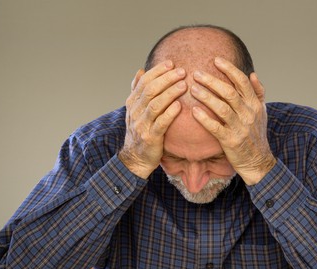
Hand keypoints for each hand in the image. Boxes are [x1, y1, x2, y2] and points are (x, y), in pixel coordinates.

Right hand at [118, 61, 186, 178]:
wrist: (136, 158)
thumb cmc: (141, 131)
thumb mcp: (136, 110)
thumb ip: (138, 91)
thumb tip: (140, 70)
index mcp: (132, 103)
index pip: (144, 81)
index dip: (157, 71)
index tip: (171, 63)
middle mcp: (135, 112)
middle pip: (150, 90)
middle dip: (166, 79)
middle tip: (182, 71)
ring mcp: (142, 125)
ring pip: (155, 105)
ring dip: (170, 93)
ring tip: (184, 85)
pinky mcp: (150, 138)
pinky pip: (160, 123)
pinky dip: (170, 113)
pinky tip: (179, 106)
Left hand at [190, 57, 276, 184]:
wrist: (258, 161)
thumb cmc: (256, 134)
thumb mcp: (262, 112)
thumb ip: (258, 92)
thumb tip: (253, 74)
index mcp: (255, 104)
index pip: (242, 81)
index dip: (229, 69)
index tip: (215, 60)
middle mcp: (248, 114)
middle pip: (229, 92)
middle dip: (212, 81)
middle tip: (196, 74)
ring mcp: (240, 128)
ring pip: (222, 108)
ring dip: (206, 97)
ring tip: (192, 89)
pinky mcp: (230, 141)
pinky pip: (215, 127)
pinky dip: (204, 119)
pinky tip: (193, 111)